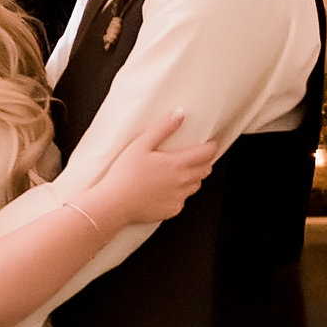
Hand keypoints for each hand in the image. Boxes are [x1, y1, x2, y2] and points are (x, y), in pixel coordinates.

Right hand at [91, 111, 219, 232]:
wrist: (115, 203)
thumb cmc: (125, 174)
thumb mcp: (141, 144)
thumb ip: (163, 128)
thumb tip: (179, 115)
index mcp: (177, 164)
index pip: (207, 153)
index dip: (211, 146)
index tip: (209, 143)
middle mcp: (183, 182)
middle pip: (206, 170)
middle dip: (204, 161)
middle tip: (195, 155)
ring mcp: (179, 198)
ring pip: (196, 185)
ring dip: (192, 177)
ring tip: (177, 171)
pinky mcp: (172, 210)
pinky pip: (183, 200)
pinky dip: (179, 193)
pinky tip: (164, 188)